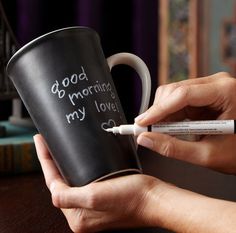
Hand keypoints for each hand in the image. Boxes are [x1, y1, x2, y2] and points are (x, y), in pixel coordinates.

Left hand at [34, 133, 235, 232]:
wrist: (154, 198)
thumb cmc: (132, 198)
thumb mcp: (96, 197)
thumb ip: (69, 197)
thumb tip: (53, 192)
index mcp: (78, 216)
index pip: (53, 184)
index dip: (46, 161)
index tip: (41, 142)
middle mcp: (83, 214)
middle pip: (60, 184)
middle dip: (52, 163)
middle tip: (46, 144)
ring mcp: (92, 207)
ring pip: (70, 182)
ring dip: (63, 166)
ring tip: (56, 150)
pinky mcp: (101, 199)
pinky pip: (82, 182)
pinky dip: (76, 170)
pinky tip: (76, 161)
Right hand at [136, 73, 235, 173]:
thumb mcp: (208, 154)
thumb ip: (173, 148)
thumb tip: (147, 140)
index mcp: (226, 93)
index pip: (182, 95)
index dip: (158, 110)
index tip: (142, 123)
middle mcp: (216, 84)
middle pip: (174, 91)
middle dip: (158, 112)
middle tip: (146, 131)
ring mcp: (209, 88)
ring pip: (173, 95)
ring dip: (162, 114)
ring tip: (158, 132)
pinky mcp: (203, 96)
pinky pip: (178, 101)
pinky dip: (170, 115)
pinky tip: (168, 127)